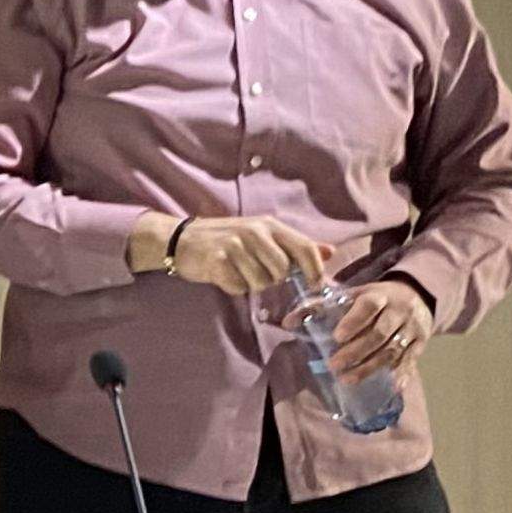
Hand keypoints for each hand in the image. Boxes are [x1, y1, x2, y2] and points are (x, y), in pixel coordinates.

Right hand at [157, 212, 334, 294]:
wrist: (181, 239)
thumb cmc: (226, 239)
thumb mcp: (263, 235)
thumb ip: (295, 245)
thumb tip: (330, 251)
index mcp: (269, 225)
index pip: (305, 248)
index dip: (315, 271)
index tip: (316, 286)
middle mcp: (254, 231)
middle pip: (282, 270)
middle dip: (273, 279)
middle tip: (258, 272)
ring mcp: (235, 245)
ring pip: (261, 282)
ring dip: (252, 284)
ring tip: (239, 271)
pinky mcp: (218, 260)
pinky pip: (239, 287)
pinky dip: (234, 287)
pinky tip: (225, 275)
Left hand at [328, 277, 433, 382]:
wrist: (418, 295)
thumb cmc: (375, 298)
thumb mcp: (353, 294)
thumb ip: (320, 305)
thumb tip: (287, 322)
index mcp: (380, 295)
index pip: (368, 306)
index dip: (353, 321)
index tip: (337, 337)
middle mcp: (399, 311)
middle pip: (379, 333)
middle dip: (355, 351)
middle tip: (334, 365)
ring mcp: (411, 328)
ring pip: (392, 350)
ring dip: (370, 367)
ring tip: (347, 379)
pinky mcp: (420, 343)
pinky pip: (411, 360)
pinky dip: (402, 374)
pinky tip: (394, 387)